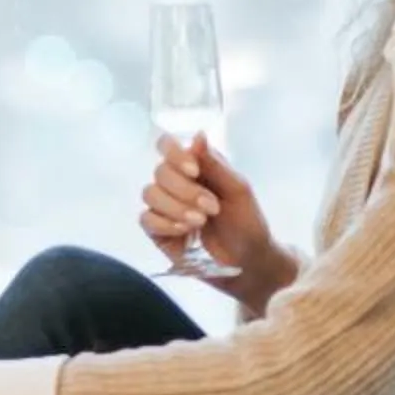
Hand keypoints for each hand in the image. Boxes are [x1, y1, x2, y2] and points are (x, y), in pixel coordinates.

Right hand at [140, 132, 277, 284]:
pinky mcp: (157, 230)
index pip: (167, 145)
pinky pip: (146, 219)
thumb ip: (215, 164)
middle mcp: (175, 182)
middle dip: (186, 191)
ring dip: (177, 208)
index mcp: (194, 166)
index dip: (174, 155)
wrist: (247, 260)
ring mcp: (164, 207)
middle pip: (160, 172)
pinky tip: (185, 231)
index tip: (194, 171)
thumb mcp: (238, 190)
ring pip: (150, 194)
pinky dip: (166, 223)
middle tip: (211, 208)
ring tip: (201, 222)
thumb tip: (198, 134)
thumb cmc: (247, 222)